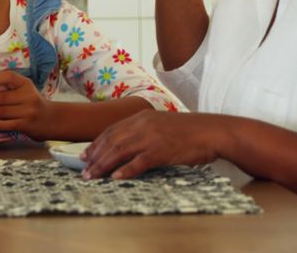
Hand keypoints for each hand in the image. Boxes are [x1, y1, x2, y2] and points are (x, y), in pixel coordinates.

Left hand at [0, 71, 55, 139]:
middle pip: (0, 97)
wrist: (52, 119)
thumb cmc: (31, 103)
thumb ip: (7, 88)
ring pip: (1, 111)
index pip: (9, 77)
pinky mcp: (27, 125)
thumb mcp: (24, 90)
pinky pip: (9, 124)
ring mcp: (28, 111)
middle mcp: (28, 96)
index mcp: (25, 84)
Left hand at [80, 111, 224, 179]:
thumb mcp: (161, 124)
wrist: (212, 131)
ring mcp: (151, 138)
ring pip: (119, 151)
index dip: (96, 143)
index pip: (111, 130)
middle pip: (111, 141)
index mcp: (141, 117)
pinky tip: (115, 178)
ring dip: (103, 165)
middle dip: (94, 156)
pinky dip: (125, 170)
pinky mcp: (162, 151)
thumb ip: (143, 131)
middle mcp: (142, 125)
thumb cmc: (189, 131)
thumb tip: (128, 145)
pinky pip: (139, 162)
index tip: (85, 154)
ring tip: (92, 176)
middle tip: (83, 169)